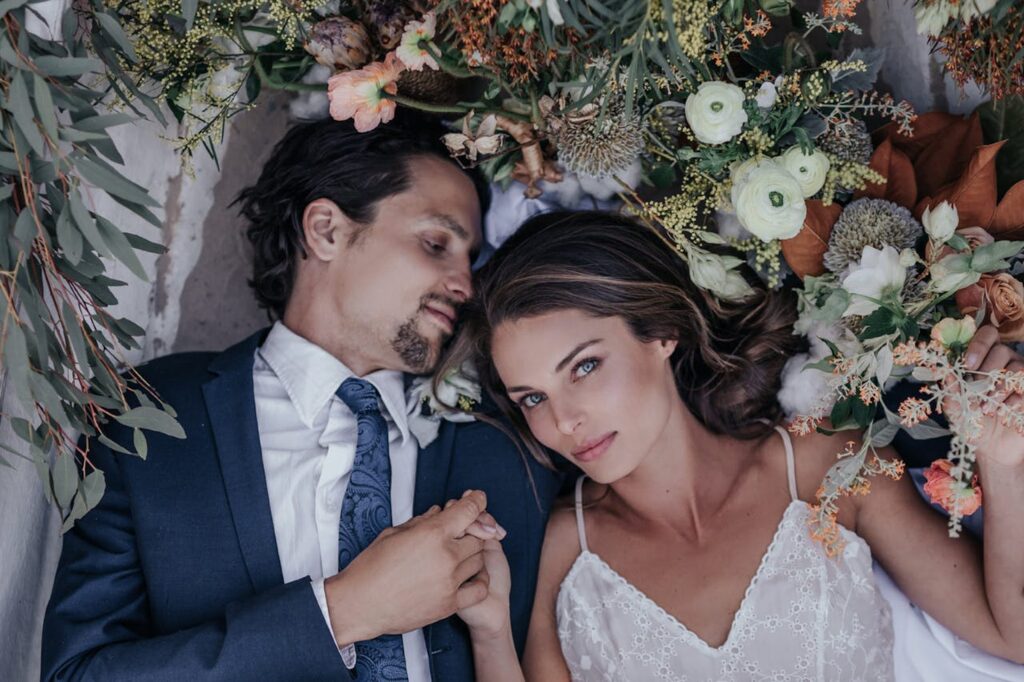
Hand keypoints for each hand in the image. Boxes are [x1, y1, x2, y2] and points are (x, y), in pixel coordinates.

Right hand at [324, 490, 500, 644]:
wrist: (360, 604)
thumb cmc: (371, 567)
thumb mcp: (393, 533)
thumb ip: (421, 521)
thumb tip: (438, 512)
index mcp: (432, 533)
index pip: (469, 509)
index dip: (476, 501)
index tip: (477, 499)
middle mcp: (446, 556)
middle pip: (478, 536)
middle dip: (471, 530)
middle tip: (459, 533)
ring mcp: (450, 581)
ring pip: (480, 560)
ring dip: (472, 554)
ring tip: (456, 556)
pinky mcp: (449, 604)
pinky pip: (479, 588)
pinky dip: (478, 580)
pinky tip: (468, 577)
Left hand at [963, 325, 1023, 466]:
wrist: (990, 447)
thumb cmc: (969, 419)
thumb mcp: (953, 404)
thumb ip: (950, 385)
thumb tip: (942, 367)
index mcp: (984, 357)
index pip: (987, 334)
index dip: (978, 345)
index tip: (967, 365)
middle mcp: (1005, 361)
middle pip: (1002, 351)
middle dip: (986, 372)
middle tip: (976, 393)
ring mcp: (1022, 376)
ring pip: (1018, 367)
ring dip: (999, 388)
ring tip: (986, 408)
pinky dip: (1013, 400)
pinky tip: (1002, 412)